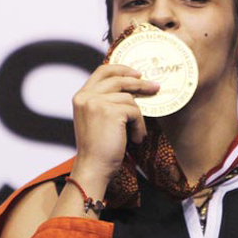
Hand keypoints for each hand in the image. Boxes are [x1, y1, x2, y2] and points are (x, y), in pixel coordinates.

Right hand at [72, 64, 159, 179]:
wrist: (93, 168)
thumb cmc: (99, 148)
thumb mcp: (97, 119)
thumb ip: (106, 101)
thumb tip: (133, 88)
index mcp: (81, 96)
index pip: (102, 71)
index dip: (121, 69)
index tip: (137, 73)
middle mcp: (86, 96)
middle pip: (119, 80)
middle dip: (140, 84)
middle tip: (155, 87)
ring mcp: (97, 102)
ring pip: (129, 99)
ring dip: (137, 118)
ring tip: (135, 133)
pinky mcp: (110, 112)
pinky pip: (135, 112)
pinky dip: (139, 127)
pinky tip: (134, 139)